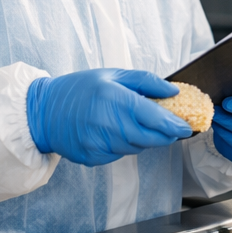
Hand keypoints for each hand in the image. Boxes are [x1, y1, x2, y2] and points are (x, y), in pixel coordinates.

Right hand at [27, 69, 190, 165]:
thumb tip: (172, 91)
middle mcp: (108, 124)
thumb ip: (145, 81)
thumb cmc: (79, 89)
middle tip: (175, 129)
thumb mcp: (112, 75)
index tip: (187, 126)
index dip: (175, 125)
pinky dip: (125, 145)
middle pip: (151, 138)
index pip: (155, 118)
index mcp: (115, 99)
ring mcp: (99, 144)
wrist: (43, 111)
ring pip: (137, 147)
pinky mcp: (93, 157)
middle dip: (166, 135)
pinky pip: (120, 154)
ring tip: (136, 124)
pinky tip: (115, 132)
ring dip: (145, 139)